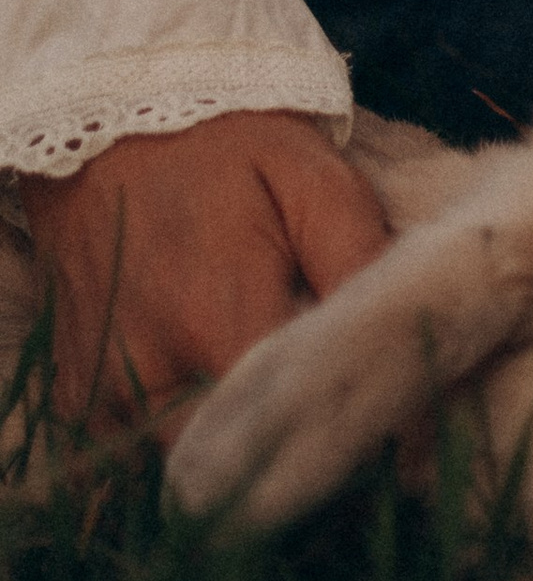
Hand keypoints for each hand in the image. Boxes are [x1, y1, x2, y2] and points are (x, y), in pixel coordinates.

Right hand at [16, 113, 389, 436]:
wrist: (118, 112)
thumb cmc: (232, 143)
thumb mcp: (316, 181)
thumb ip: (358, 262)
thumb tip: (406, 340)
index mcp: (216, 316)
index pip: (284, 427)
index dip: (336, 435)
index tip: (376, 427)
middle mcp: (149, 367)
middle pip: (228, 468)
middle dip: (281, 458)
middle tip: (331, 423)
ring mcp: (103, 385)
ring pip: (177, 466)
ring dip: (229, 453)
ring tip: (277, 409)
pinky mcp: (78, 388)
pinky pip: (132, 448)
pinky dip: (176, 439)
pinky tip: (216, 398)